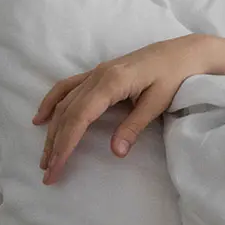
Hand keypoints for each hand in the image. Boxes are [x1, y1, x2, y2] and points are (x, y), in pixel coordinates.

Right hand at [33, 33, 209, 184]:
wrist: (183, 53)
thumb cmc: (175, 77)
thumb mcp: (157, 103)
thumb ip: (134, 127)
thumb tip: (116, 153)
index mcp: (111, 83)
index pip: (80, 117)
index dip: (66, 143)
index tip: (56, 165)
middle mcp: (97, 76)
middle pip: (67, 113)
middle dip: (55, 144)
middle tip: (47, 171)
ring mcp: (95, 73)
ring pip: (64, 103)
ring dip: (52, 130)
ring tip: (45, 155)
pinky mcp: (98, 73)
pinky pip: (67, 87)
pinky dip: (52, 103)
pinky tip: (41, 118)